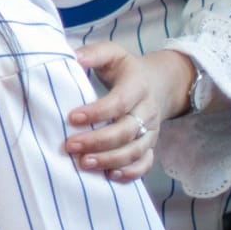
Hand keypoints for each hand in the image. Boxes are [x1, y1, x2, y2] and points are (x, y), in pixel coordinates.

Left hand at [65, 44, 194, 181]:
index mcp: (137, 86)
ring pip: (135, 151)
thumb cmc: (126, 69)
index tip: (72, 118)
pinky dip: (130, 173)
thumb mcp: (112, 53)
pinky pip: (145, 163)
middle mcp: (147, 111)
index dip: (96, 112)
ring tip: (83, 164)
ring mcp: (151, 131)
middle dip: (98, 141)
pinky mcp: (151, 145)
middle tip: (70, 146)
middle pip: (126, 131)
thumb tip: (71, 57)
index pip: (118, 103)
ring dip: (109, 160)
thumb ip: (92, 54)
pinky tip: (109, 176)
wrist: (159, 83)